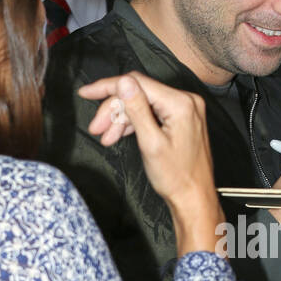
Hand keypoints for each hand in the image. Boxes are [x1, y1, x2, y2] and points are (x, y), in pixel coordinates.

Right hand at [79, 71, 221, 255]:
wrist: (194, 198)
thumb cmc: (177, 177)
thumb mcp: (151, 143)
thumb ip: (136, 110)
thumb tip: (123, 82)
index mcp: (181, 104)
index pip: (137, 83)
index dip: (108, 87)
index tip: (86, 92)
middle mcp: (185, 101)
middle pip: (138, 93)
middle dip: (113, 110)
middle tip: (96, 127)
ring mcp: (184, 109)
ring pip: (142, 104)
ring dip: (120, 119)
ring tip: (105, 137)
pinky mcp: (181, 118)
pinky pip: (151, 113)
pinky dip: (133, 123)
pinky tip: (118, 135)